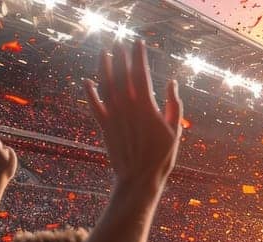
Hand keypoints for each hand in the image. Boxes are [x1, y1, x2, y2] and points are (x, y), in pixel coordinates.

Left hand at [85, 40, 182, 196]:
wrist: (138, 177)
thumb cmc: (161, 156)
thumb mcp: (175, 130)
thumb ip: (173, 105)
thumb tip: (172, 84)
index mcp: (146, 105)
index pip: (141, 73)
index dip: (139, 56)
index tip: (138, 43)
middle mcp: (127, 106)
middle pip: (122, 75)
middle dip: (121, 57)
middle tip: (120, 42)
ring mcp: (114, 115)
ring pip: (106, 85)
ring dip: (104, 68)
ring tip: (104, 53)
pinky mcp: (104, 126)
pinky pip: (94, 105)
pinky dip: (90, 92)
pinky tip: (87, 81)